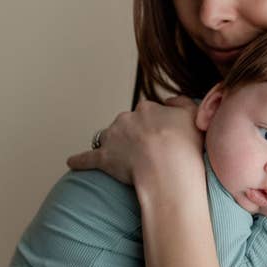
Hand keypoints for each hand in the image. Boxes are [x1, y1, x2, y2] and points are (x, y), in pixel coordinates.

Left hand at [66, 96, 202, 185]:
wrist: (168, 166)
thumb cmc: (185, 144)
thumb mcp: (193, 115)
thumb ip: (182, 103)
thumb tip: (170, 100)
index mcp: (147, 108)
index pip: (148, 113)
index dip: (155, 126)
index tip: (161, 137)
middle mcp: (127, 119)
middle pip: (126, 124)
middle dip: (133, 134)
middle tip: (146, 151)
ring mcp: (113, 138)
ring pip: (108, 138)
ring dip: (112, 145)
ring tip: (121, 158)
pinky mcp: (104, 159)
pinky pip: (88, 158)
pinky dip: (79, 161)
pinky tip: (72, 162)